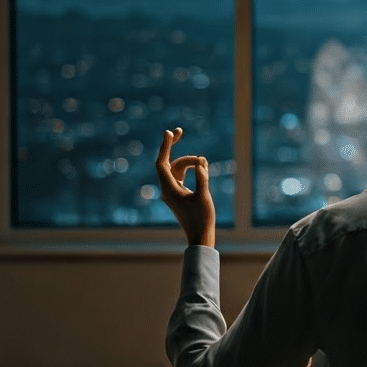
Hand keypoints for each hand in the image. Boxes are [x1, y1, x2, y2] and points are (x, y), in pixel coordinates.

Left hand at [156, 128, 215, 247]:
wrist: (200, 236)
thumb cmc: (202, 218)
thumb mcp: (204, 197)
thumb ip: (202, 179)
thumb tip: (200, 164)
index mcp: (169, 189)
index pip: (162, 163)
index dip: (164, 146)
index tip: (169, 132)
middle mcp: (168, 188)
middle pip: (169, 162)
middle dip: (175, 148)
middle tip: (180, 130)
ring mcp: (173, 191)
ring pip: (178, 168)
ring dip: (190, 162)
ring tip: (204, 164)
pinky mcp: (180, 194)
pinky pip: (182, 175)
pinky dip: (191, 169)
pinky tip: (202, 168)